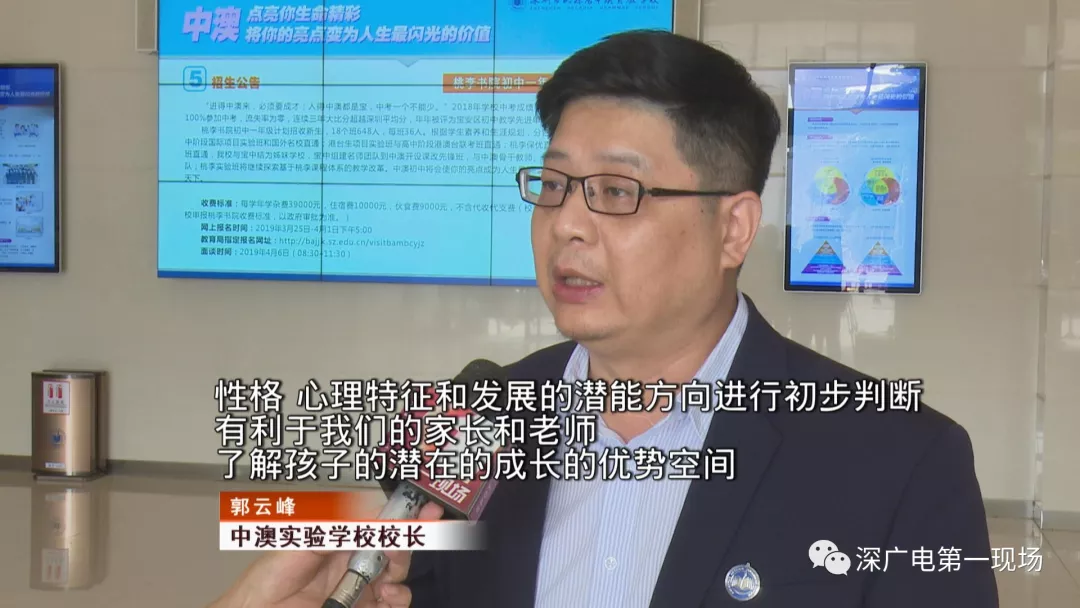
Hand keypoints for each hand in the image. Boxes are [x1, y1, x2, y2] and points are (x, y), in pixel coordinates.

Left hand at [209, 501, 444, 607]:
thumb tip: (368, 511)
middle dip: (408, 539)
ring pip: (397, 577)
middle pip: (393, 548)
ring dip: (402, 571)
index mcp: (337, 540)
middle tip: (413, 534)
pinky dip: (398, 598)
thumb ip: (335, 528)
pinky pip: (392, 604)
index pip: (376, 522)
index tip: (424, 506)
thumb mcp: (299, 543)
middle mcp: (351, 563)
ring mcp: (358, 591)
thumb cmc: (264, 582)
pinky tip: (388, 595)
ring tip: (391, 574)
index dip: (401, 513)